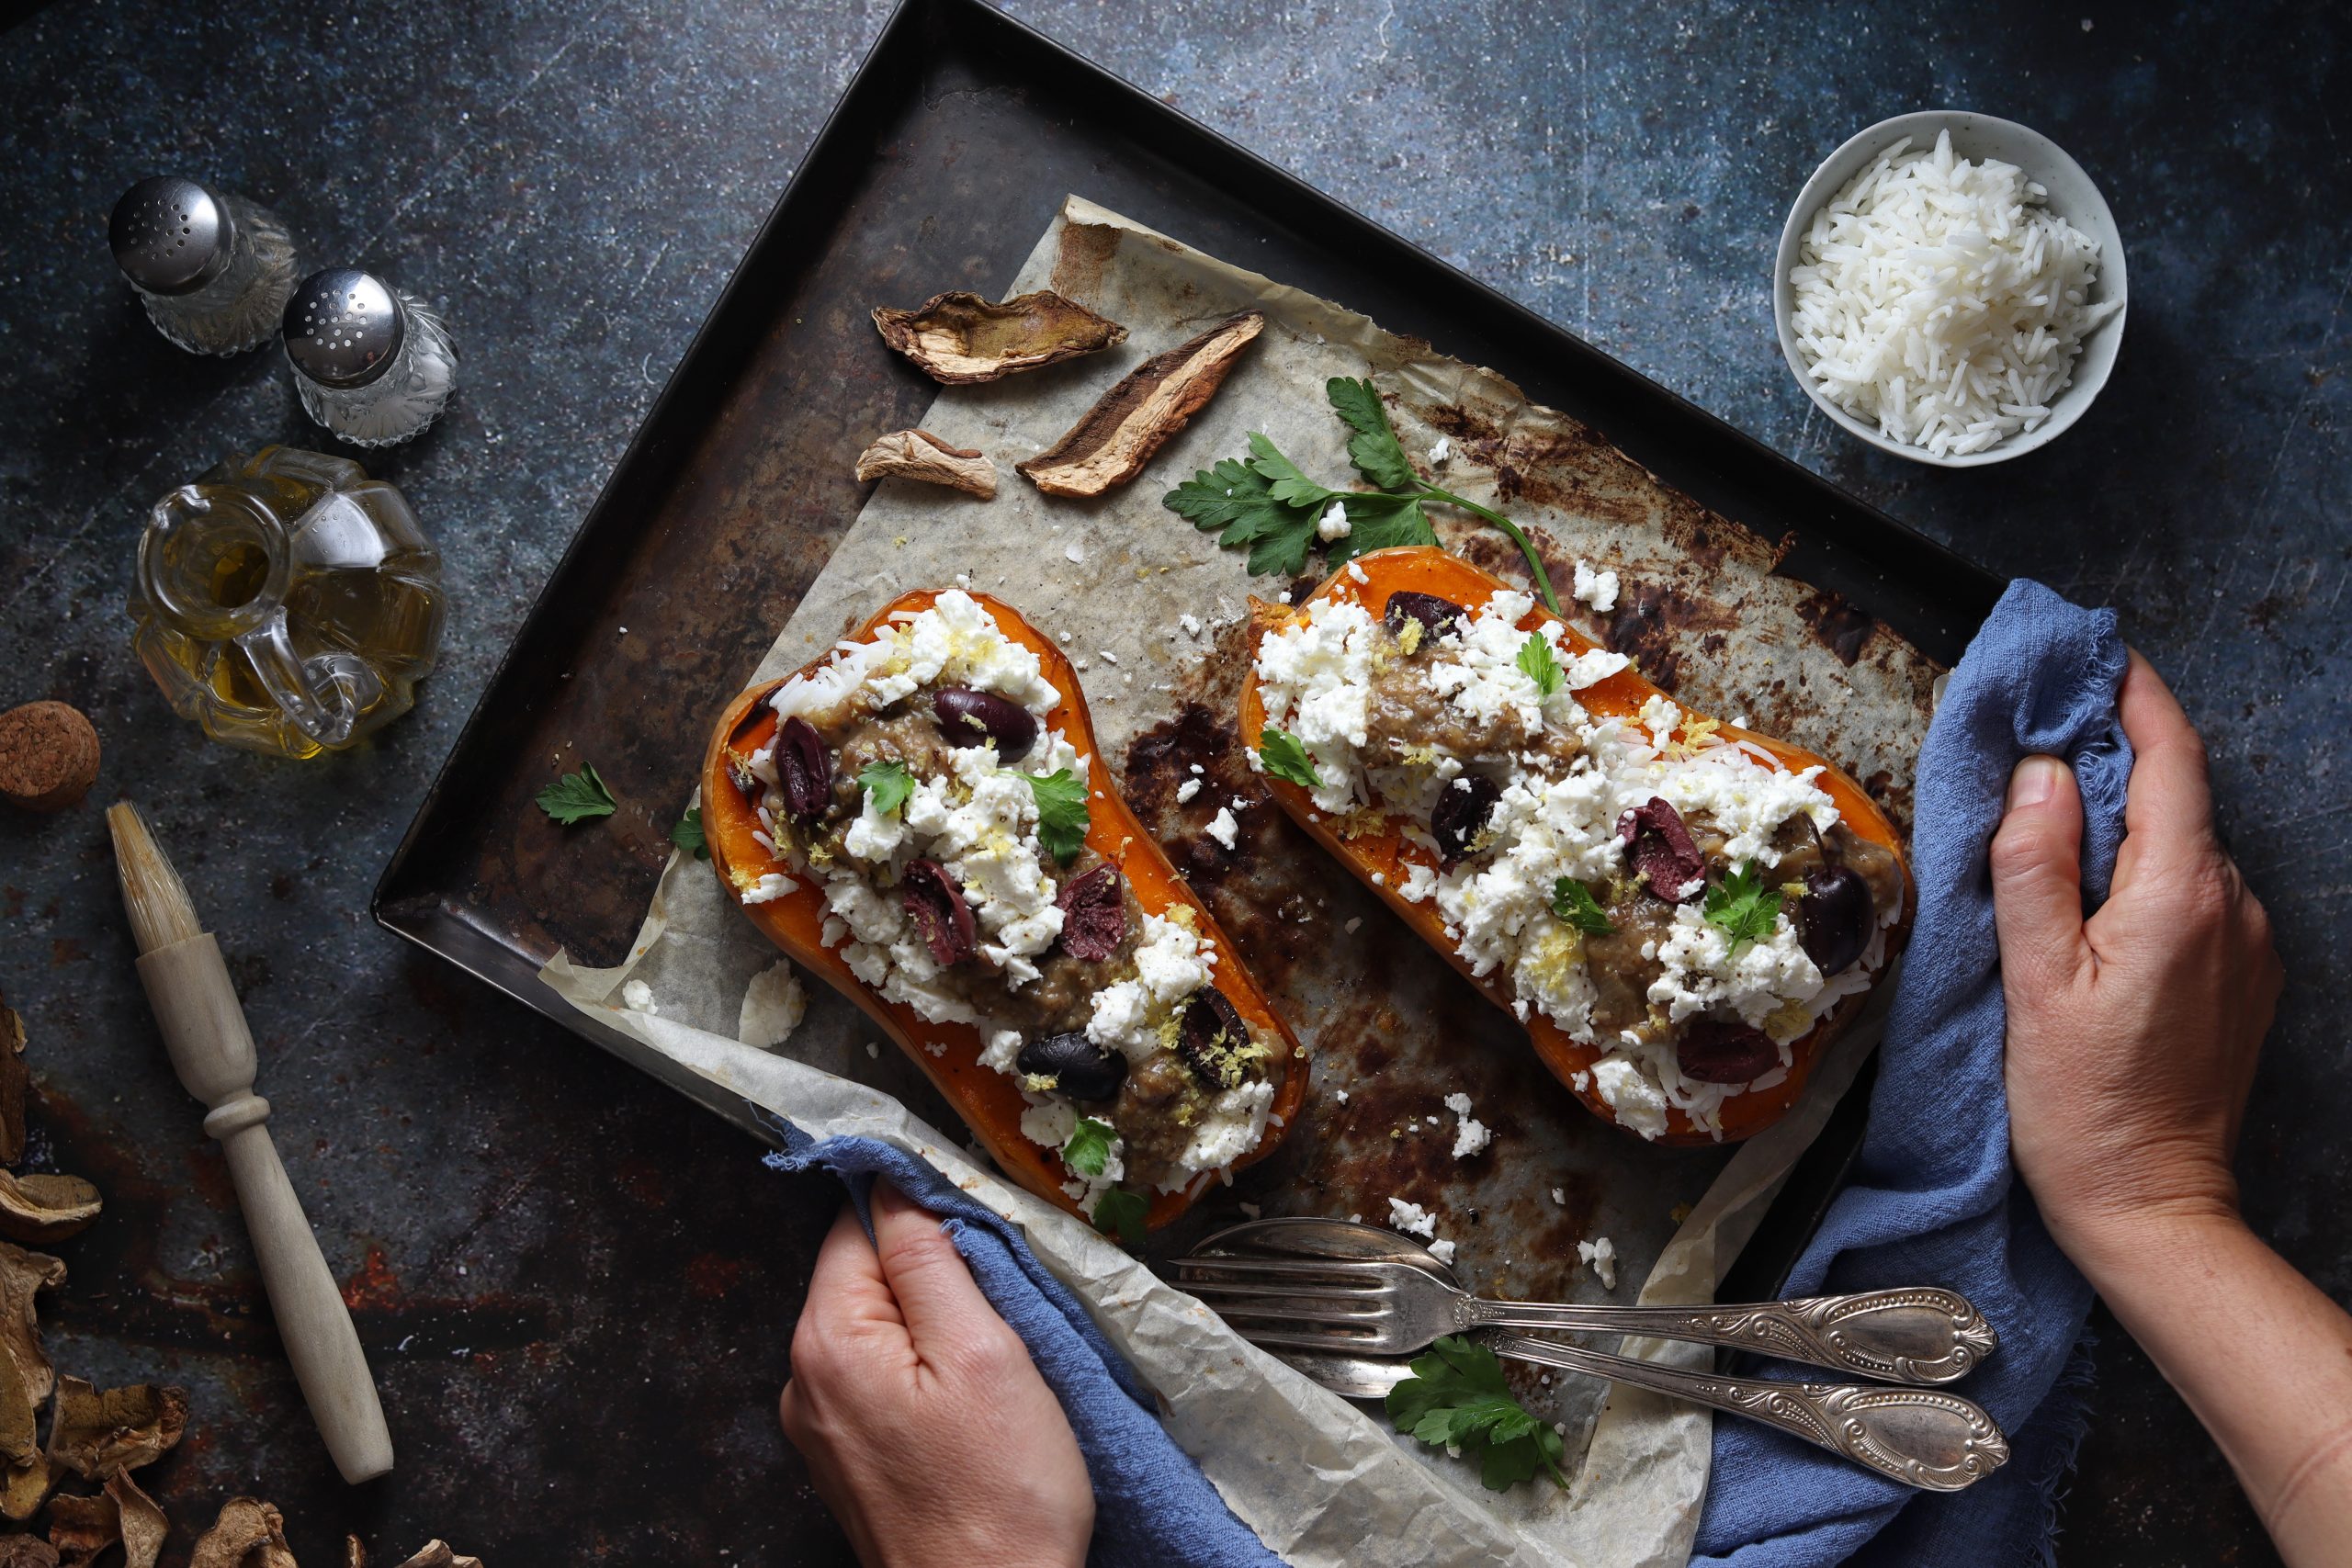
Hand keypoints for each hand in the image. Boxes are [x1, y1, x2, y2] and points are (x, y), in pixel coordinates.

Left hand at [779, 1181, 1092, 1567]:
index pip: (859, 1224)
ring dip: (937, 1328)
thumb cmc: (998, 1497)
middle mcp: (806, 1379)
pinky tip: (972, 1408)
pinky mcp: (850, 1459)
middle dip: (934, 1276)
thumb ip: (930, 1259)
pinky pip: (883, 1380)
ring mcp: (823, 1425)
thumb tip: (896, 1183)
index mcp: (829, 1340)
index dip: (922, 1213)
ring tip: (992, 1367)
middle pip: (866, 1275)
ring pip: (881, 1329)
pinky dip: (928, 1375)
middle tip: (1001, 1313)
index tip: (980, 1235)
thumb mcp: (981, 1352)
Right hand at [1989, 650, 2282, 1267]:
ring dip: (2124, 826)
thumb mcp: (2033, 979)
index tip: (2096, 656)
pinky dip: (2143, 876)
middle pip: (2177, 798)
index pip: (2172, 759)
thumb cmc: (2079, 1105)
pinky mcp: (2241, 979)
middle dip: (2113, 758)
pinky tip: (2089, 908)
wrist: (2151, 1207)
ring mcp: (2247, 946)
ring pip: (2183, 849)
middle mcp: (2232, 909)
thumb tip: (2042, 774)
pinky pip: (2193, 897)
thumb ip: (2035, 866)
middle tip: (2039, 737)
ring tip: (2047, 835)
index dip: (2135, 696)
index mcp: (2181, 897)